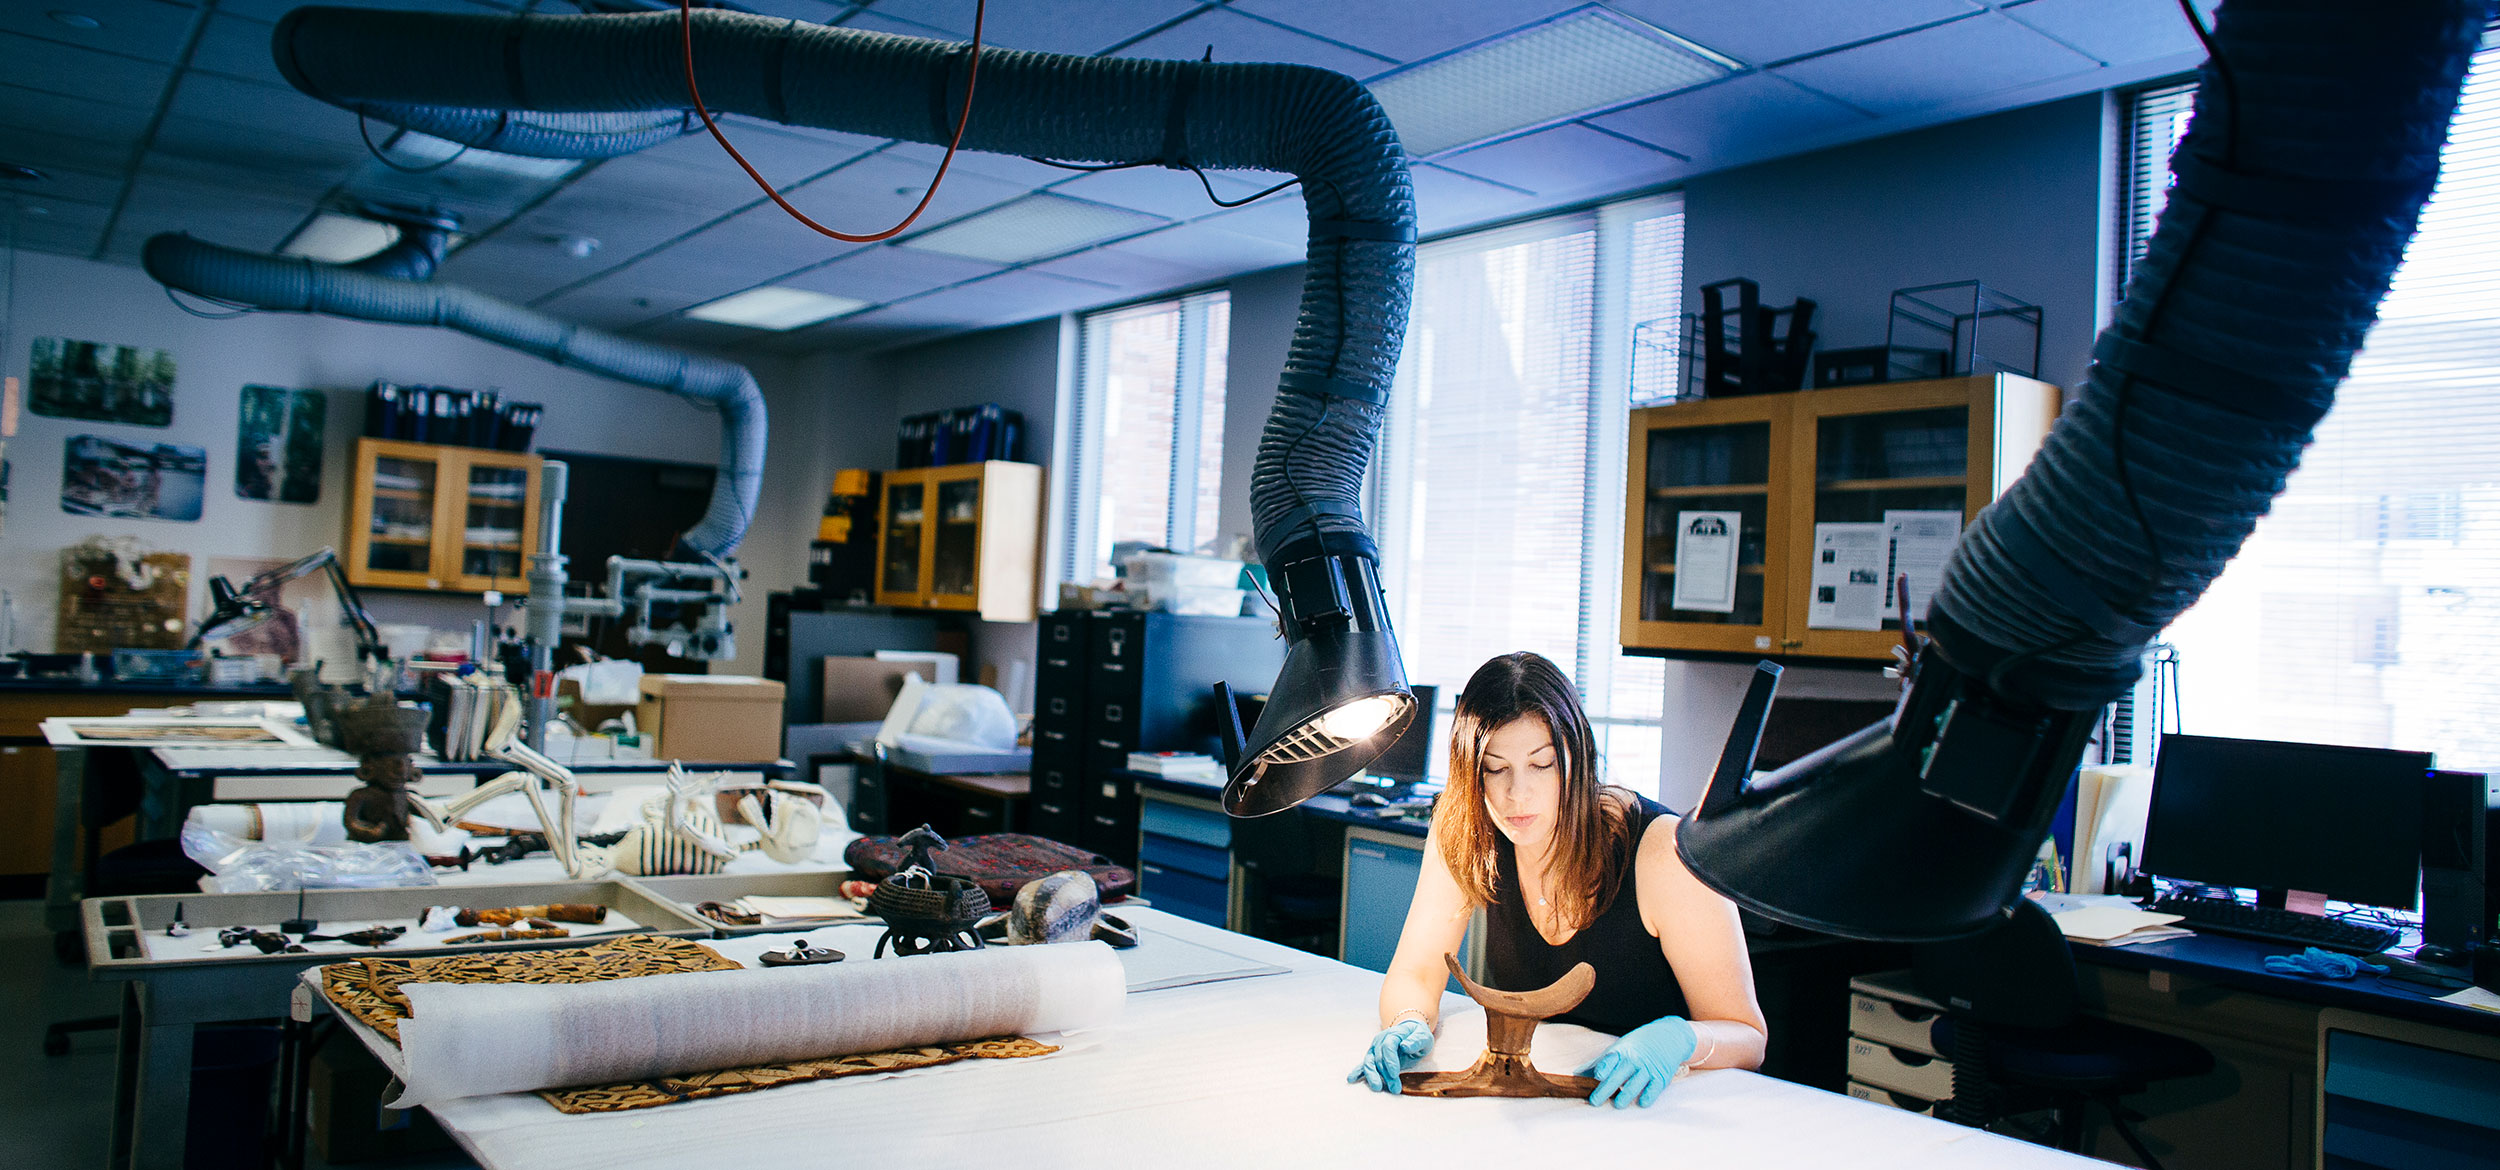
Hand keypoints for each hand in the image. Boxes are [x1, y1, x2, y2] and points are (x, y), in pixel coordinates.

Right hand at [1346, 1019, 1433, 1092]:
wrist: (1410, 1031)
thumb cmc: (1418, 1035)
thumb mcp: (1423, 1036)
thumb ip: (1416, 1041)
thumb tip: (1405, 1046)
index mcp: (1394, 1034)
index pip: (1388, 1046)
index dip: (1390, 1060)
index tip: (1395, 1073)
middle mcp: (1381, 1040)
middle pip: (1379, 1058)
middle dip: (1386, 1075)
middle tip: (1395, 1089)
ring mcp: (1375, 1048)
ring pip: (1369, 1062)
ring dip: (1372, 1076)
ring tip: (1377, 1088)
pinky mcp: (1373, 1056)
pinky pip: (1364, 1064)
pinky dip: (1357, 1071)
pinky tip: (1351, 1079)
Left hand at [1583, 1016, 1698, 1108]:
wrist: (1667, 1036)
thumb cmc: (1636, 1045)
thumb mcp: (1617, 1049)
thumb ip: (1598, 1063)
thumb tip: (1576, 1074)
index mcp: (1621, 1052)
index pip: (1610, 1059)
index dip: (1604, 1067)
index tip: (1597, 1076)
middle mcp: (1634, 1059)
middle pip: (1618, 1076)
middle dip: (1606, 1089)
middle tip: (1595, 1101)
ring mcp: (1648, 1068)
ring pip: (1635, 1083)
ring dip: (1626, 1095)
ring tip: (1617, 1105)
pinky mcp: (1661, 1076)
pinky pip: (1654, 1088)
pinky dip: (1648, 1096)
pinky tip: (1642, 1103)